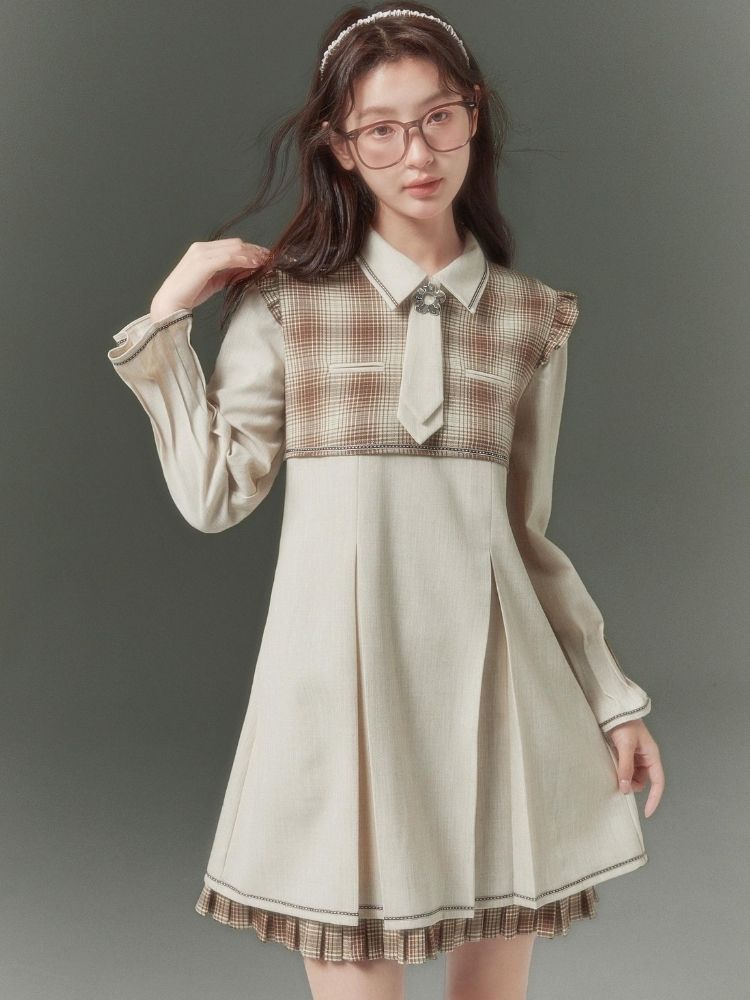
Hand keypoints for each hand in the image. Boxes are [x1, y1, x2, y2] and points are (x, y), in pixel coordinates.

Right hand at [149, 238, 270, 319]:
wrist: (170, 304)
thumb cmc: (189, 294)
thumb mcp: (214, 282)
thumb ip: (228, 274)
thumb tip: (247, 271)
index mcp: (202, 250)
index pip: (232, 245)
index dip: (251, 250)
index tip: (265, 257)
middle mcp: (201, 248)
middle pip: (236, 244)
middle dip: (255, 250)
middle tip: (270, 258)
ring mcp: (201, 254)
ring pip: (234, 248)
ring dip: (252, 254)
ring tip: (266, 262)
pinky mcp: (203, 263)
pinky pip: (228, 258)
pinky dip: (243, 260)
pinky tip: (254, 266)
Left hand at [605, 718, 663, 818]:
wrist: (612, 710)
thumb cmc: (624, 724)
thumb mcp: (626, 746)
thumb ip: (626, 767)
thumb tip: (625, 788)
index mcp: (652, 756)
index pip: (658, 783)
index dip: (654, 798)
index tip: (647, 813)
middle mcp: (645, 758)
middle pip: (642, 781)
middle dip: (631, 785)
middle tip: (617, 781)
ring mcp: (635, 757)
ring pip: (632, 777)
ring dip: (624, 778)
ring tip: (612, 770)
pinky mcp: (624, 755)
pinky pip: (624, 770)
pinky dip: (619, 772)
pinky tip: (611, 767)